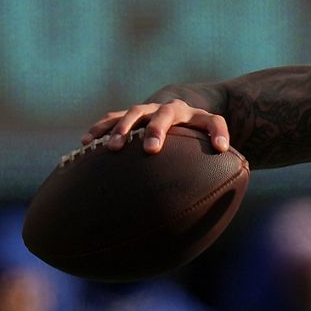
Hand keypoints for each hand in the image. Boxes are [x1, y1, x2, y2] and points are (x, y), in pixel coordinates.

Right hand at [82, 100, 230, 153]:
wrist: (180, 111)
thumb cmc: (195, 140)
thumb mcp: (208, 147)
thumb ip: (216, 165)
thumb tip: (225, 202)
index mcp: (199, 117)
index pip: (214, 121)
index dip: (219, 133)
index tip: (221, 148)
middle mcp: (174, 109)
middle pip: (168, 113)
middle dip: (158, 130)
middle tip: (151, 149)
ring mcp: (151, 109)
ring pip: (137, 112)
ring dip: (124, 128)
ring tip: (113, 148)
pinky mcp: (132, 115)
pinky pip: (113, 119)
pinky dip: (101, 129)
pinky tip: (86, 142)